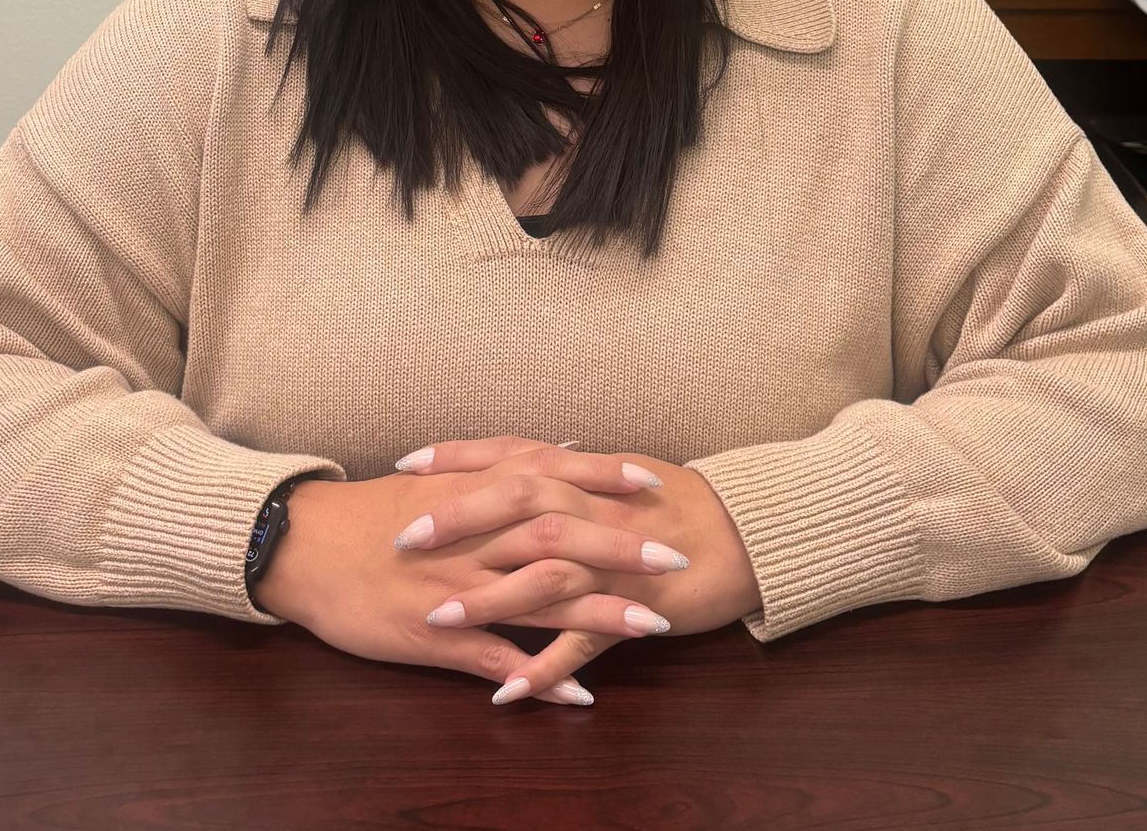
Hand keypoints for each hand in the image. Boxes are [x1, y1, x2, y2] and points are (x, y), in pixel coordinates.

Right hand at [250, 448, 674, 705]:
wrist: (305, 546)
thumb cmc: (375, 511)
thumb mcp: (440, 477)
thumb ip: (502, 466)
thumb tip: (562, 447)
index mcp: (475, 490)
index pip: (553, 476)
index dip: (606, 480)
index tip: (655, 482)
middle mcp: (473, 535)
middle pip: (560, 534)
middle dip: (621, 547)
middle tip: (676, 556)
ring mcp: (457, 587)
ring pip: (540, 596)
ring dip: (600, 613)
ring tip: (654, 626)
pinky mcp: (436, 636)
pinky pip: (498, 658)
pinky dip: (541, 676)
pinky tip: (581, 694)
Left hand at [393, 436, 763, 702]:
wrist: (742, 532)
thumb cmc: (673, 502)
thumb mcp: (612, 477)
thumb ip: (563, 470)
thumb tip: (516, 460)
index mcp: (582, 474)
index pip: (508, 455)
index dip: (456, 458)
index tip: (406, 463)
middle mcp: (592, 509)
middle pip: (516, 505)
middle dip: (458, 522)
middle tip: (405, 539)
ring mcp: (612, 561)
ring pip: (545, 575)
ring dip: (490, 599)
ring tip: (440, 621)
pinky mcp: (633, 607)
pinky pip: (585, 641)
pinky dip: (546, 666)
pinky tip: (507, 692)